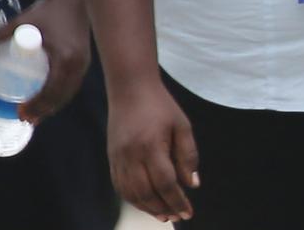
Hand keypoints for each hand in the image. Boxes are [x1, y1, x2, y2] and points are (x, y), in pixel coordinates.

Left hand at [0, 0, 89, 122]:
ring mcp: (84, 63)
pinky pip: (74, 85)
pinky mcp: (85, 60)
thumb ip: (1, 34)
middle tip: (25, 118)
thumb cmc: (48, 10)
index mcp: (65, 58)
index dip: (36, 105)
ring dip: (54, 106)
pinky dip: (62, 96)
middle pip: (61, 97)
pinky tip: (51, 100)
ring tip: (36, 115)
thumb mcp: (24, 21)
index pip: (51, 90)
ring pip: (69, 93)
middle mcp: (78, 64)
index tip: (20, 112)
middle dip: (43, 111)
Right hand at [107, 78, 198, 222]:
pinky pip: (120, 187)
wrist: (131, 88)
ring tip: (164, 214)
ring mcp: (118, 158)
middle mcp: (132, 155)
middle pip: (147, 193)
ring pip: (132, 194)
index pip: (165, 183)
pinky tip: (146, 202)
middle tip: (177, 215)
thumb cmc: (160, 105)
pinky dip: (134, 200)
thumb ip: (188, 155)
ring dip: (148, 208)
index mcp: (151, 146)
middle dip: (164, 208)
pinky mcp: (111, 158)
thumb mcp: (181, 125)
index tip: (188, 212)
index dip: (178, 201)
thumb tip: (192, 184)